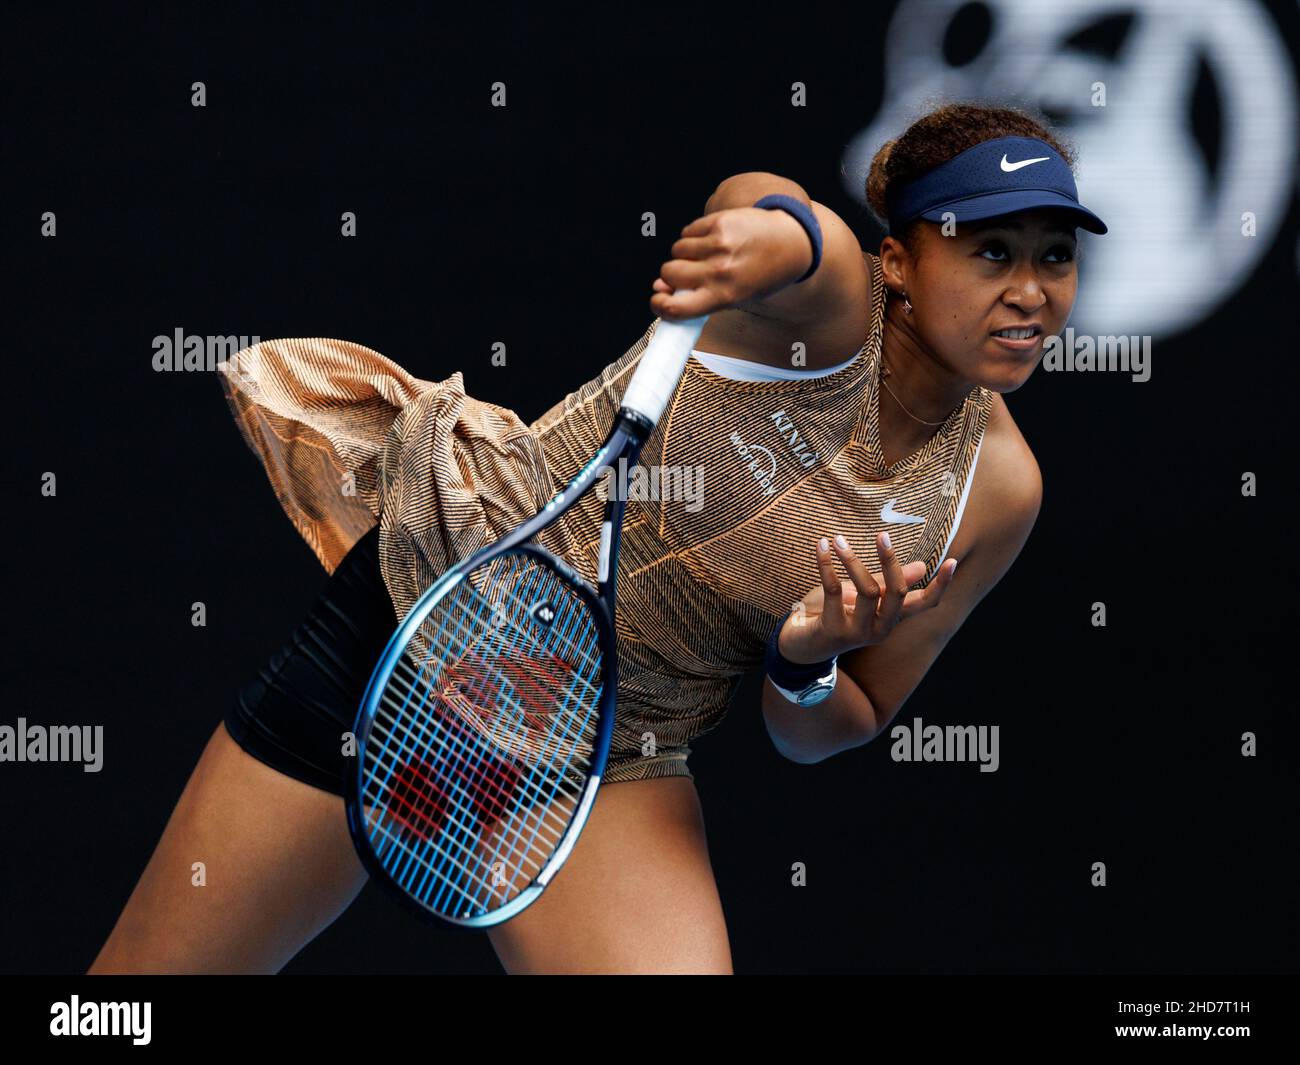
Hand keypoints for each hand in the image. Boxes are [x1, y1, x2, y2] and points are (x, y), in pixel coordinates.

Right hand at [649, 206, 813, 320]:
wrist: (790, 243)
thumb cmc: (758, 275)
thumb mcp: (732, 295)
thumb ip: (696, 295)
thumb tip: (658, 287)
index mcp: (723, 297)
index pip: (676, 308)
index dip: (659, 305)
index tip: (658, 300)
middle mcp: (720, 272)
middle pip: (669, 273)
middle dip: (672, 274)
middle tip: (689, 273)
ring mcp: (719, 245)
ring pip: (677, 249)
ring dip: (684, 253)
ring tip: (707, 255)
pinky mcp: (720, 222)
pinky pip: (688, 231)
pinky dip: (694, 236)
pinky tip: (714, 240)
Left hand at [777, 531, 958, 662]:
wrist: (800, 645)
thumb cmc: (833, 615)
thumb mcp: (862, 596)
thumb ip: (888, 582)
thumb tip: (923, 566)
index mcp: (891, 618)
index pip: (924, 604)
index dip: (940, 585)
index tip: (953, 561)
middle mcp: (880, 628)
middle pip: (897, 593)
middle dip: (891, 562)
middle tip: (882, 535)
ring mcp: (858, 632)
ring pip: (867, 591)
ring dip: (852, 561)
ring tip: (839, 540)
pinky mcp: (834, 630)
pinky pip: (834, 589)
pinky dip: (827, 565)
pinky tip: (822, 547)